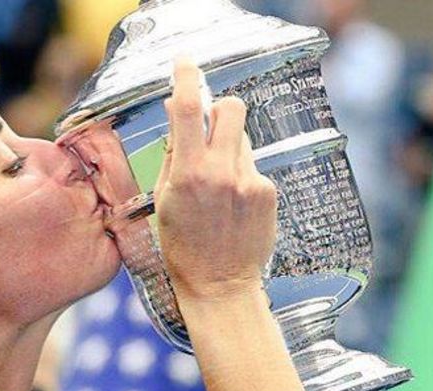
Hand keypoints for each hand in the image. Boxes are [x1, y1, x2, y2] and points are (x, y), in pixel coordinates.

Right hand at [154, 57, 276, 300]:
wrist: (220, 285)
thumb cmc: (183, 247)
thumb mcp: (164, 199)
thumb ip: (173, 153)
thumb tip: (175, 114)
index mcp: (188, 174)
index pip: (188, 110)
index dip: (186, 77)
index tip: (184, 63)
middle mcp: (222, 172)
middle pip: (232, 108)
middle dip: (220, 110)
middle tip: (210, 128)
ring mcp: (250, 181)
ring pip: (242, 139)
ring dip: (229, 148)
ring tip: (218, 186)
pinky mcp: (268, 192)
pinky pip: (253, 166)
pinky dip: (241, 175)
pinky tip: (233, 204)